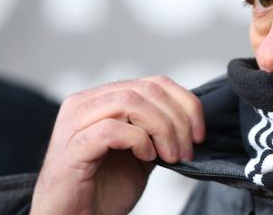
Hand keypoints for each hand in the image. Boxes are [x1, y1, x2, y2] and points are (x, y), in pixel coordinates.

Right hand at [31, 76, 204, 214]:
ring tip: (170, 156)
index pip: (154, 82)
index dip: (185, 103)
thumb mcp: (141, 153)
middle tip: (187, 150)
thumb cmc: (102, 190)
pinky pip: (112, 129)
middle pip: (147, 90)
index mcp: (102, 99)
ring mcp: (75, 123)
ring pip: (131, 102)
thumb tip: (190, 120)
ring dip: (162, 129)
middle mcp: (85, 103)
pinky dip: (138, 141)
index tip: (200, 132)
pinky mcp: (72, 147)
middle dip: (177, 120)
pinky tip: (147, 158)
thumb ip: (157, 130)